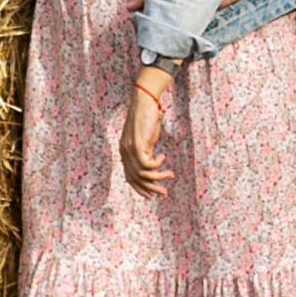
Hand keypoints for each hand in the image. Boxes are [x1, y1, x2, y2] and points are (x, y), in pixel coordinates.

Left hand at [120, 68, 176, 196]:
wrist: (143, 100)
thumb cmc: (147, 116)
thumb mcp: (146, 138)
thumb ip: (147, 150)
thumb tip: (152, 163)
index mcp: (125, 152)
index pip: (129, 178)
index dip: (140, 189)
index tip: (151, 196)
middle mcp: (124, 153)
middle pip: (135, 180)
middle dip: (150, 189)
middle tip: (164, 193)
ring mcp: (129, 150)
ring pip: (142, 175)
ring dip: (158, 179)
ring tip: (170, 175)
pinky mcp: (137, 145)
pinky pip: (147, 165)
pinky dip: (157, 165)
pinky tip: (163, 158)